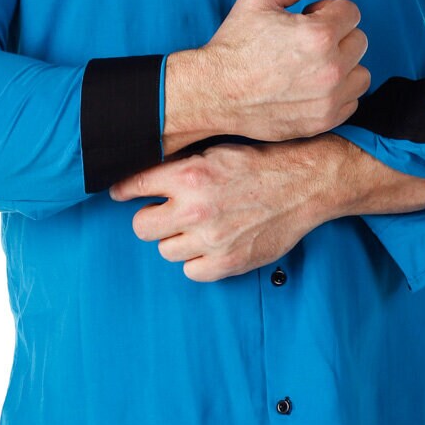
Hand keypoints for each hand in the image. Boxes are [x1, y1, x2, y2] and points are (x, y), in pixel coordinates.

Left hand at [108, 141, 325, 281]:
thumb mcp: (216, 153)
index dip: (123, 191)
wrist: (303, 184)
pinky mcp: (228, 262)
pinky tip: (210, 245)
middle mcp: (196, 208)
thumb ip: (180, 166)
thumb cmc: (260, 165)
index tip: (120, 194)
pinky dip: (197, 261)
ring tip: (196, 228)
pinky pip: (191, 271)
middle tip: (164, 214)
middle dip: (150, 219)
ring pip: (165, 251)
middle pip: (141, 227)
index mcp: (189, 174)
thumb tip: (144, 177)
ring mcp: (211, 239)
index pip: (134, 187)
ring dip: (176, 240)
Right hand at [197, 0, 370, 142]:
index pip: (352, 12)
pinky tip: (311, 86)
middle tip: (306, 42)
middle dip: (337, 36)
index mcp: (319, 34)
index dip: (329, 10)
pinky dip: (337, 93)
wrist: (213, 93)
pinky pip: (351, 102)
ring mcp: (328, 98)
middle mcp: (330, 68)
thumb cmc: (233, 45)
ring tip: (312, 65)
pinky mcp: (323, 121)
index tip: (309, 18)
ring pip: (360, 73)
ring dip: (343, 66)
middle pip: (359, 41)